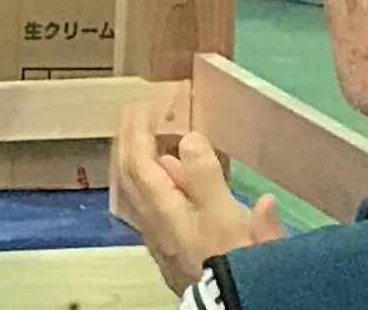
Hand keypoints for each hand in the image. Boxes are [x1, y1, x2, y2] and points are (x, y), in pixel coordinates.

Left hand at [114, 103, 285, 293]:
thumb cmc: (236, 264)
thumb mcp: (228, 220)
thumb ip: (207, 177)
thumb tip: (190, 138)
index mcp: (163, 213)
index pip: (138, 163)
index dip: (137, 130)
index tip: (139, 103)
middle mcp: (155, 229)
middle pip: (131, 179)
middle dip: (131, 144)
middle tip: (135, 117)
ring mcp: (164, 246)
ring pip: (142, 197)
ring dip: (144, 166)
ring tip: (156, 147)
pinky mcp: (178, 261)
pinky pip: (156, 213)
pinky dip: (160, 189)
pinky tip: (177, 187)